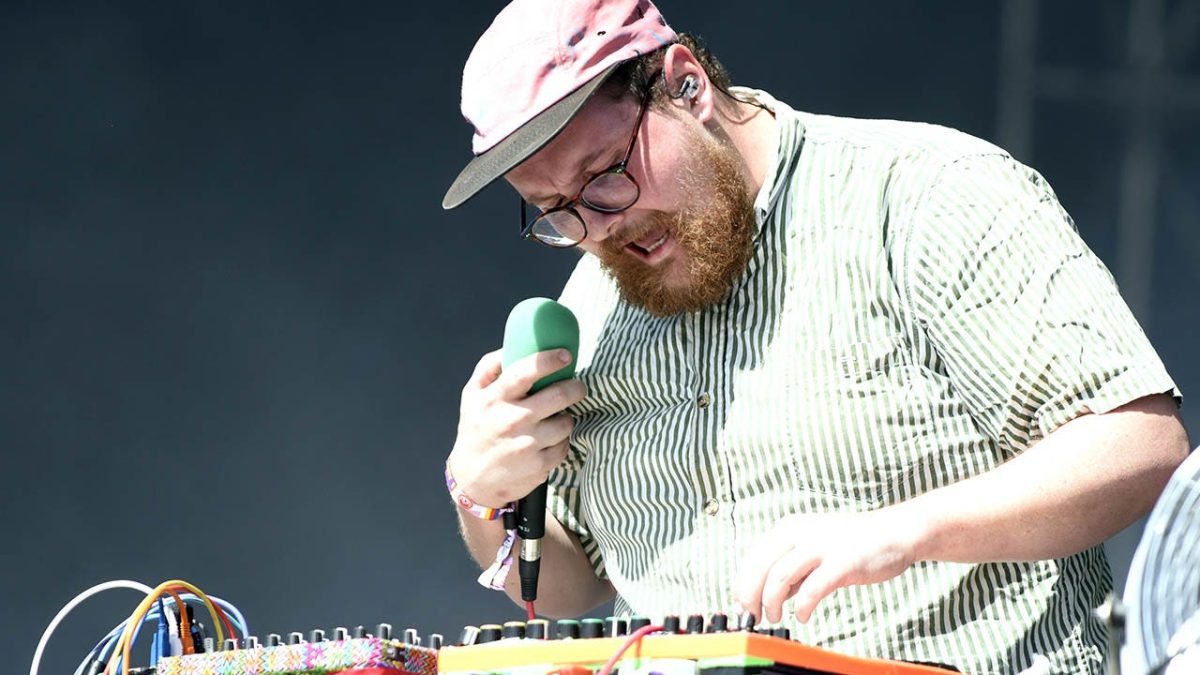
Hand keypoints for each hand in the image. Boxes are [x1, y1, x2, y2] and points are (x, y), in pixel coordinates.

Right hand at [447, 348, 586, 507]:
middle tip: (577, 387)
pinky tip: (549, 440)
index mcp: (495, 399)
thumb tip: (513, 344)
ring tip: (555, 418)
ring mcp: (527, 445)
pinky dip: (561, 441)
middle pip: (558, 395)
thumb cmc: (476, 430)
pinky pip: (564, 446)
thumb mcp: (471, 395)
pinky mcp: (539, 466)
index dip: (549, 360)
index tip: (566, 355)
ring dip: (566, 418)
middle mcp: (512, 420)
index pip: (525, 372)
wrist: (472, 480)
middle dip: (575, 387)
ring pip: (566, 422)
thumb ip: (489, 367)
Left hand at [733, 508, 924, 623]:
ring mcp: (821, 546)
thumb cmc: (850, 543)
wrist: (893, 532)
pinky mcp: (842, 562)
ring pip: (779, 578)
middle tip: (754, 617)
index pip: (752, 558)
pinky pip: (812, 590)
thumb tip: (763, 597)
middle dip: (751, 598)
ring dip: (772, 604)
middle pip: (760, 568)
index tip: (742, 607)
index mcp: (788, 528)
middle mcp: (799, 533)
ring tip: (776, 617)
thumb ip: (789, 569)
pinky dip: (802, 607)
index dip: (742, 586)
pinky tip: (804, 616)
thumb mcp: (810, 548)